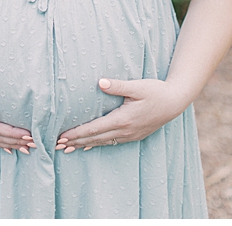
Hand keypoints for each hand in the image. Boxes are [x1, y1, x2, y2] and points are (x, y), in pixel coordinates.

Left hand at [55, 78, 187, 152]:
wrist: (175, 102)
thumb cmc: (156, 91)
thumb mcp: (138, 86)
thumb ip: (118, 86)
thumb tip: (99, 82)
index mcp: (123, 119)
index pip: (93, 128)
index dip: (76, 133)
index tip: (60, 136)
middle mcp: (124, 130)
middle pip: (94, 138)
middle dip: (75, 142)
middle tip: (56, 145)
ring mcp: (129, 135)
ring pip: (102, 142)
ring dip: (84, 145)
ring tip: (68, 148)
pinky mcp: (134, 136)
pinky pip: (111, 143)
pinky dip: (97, 145)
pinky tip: (89, 146)